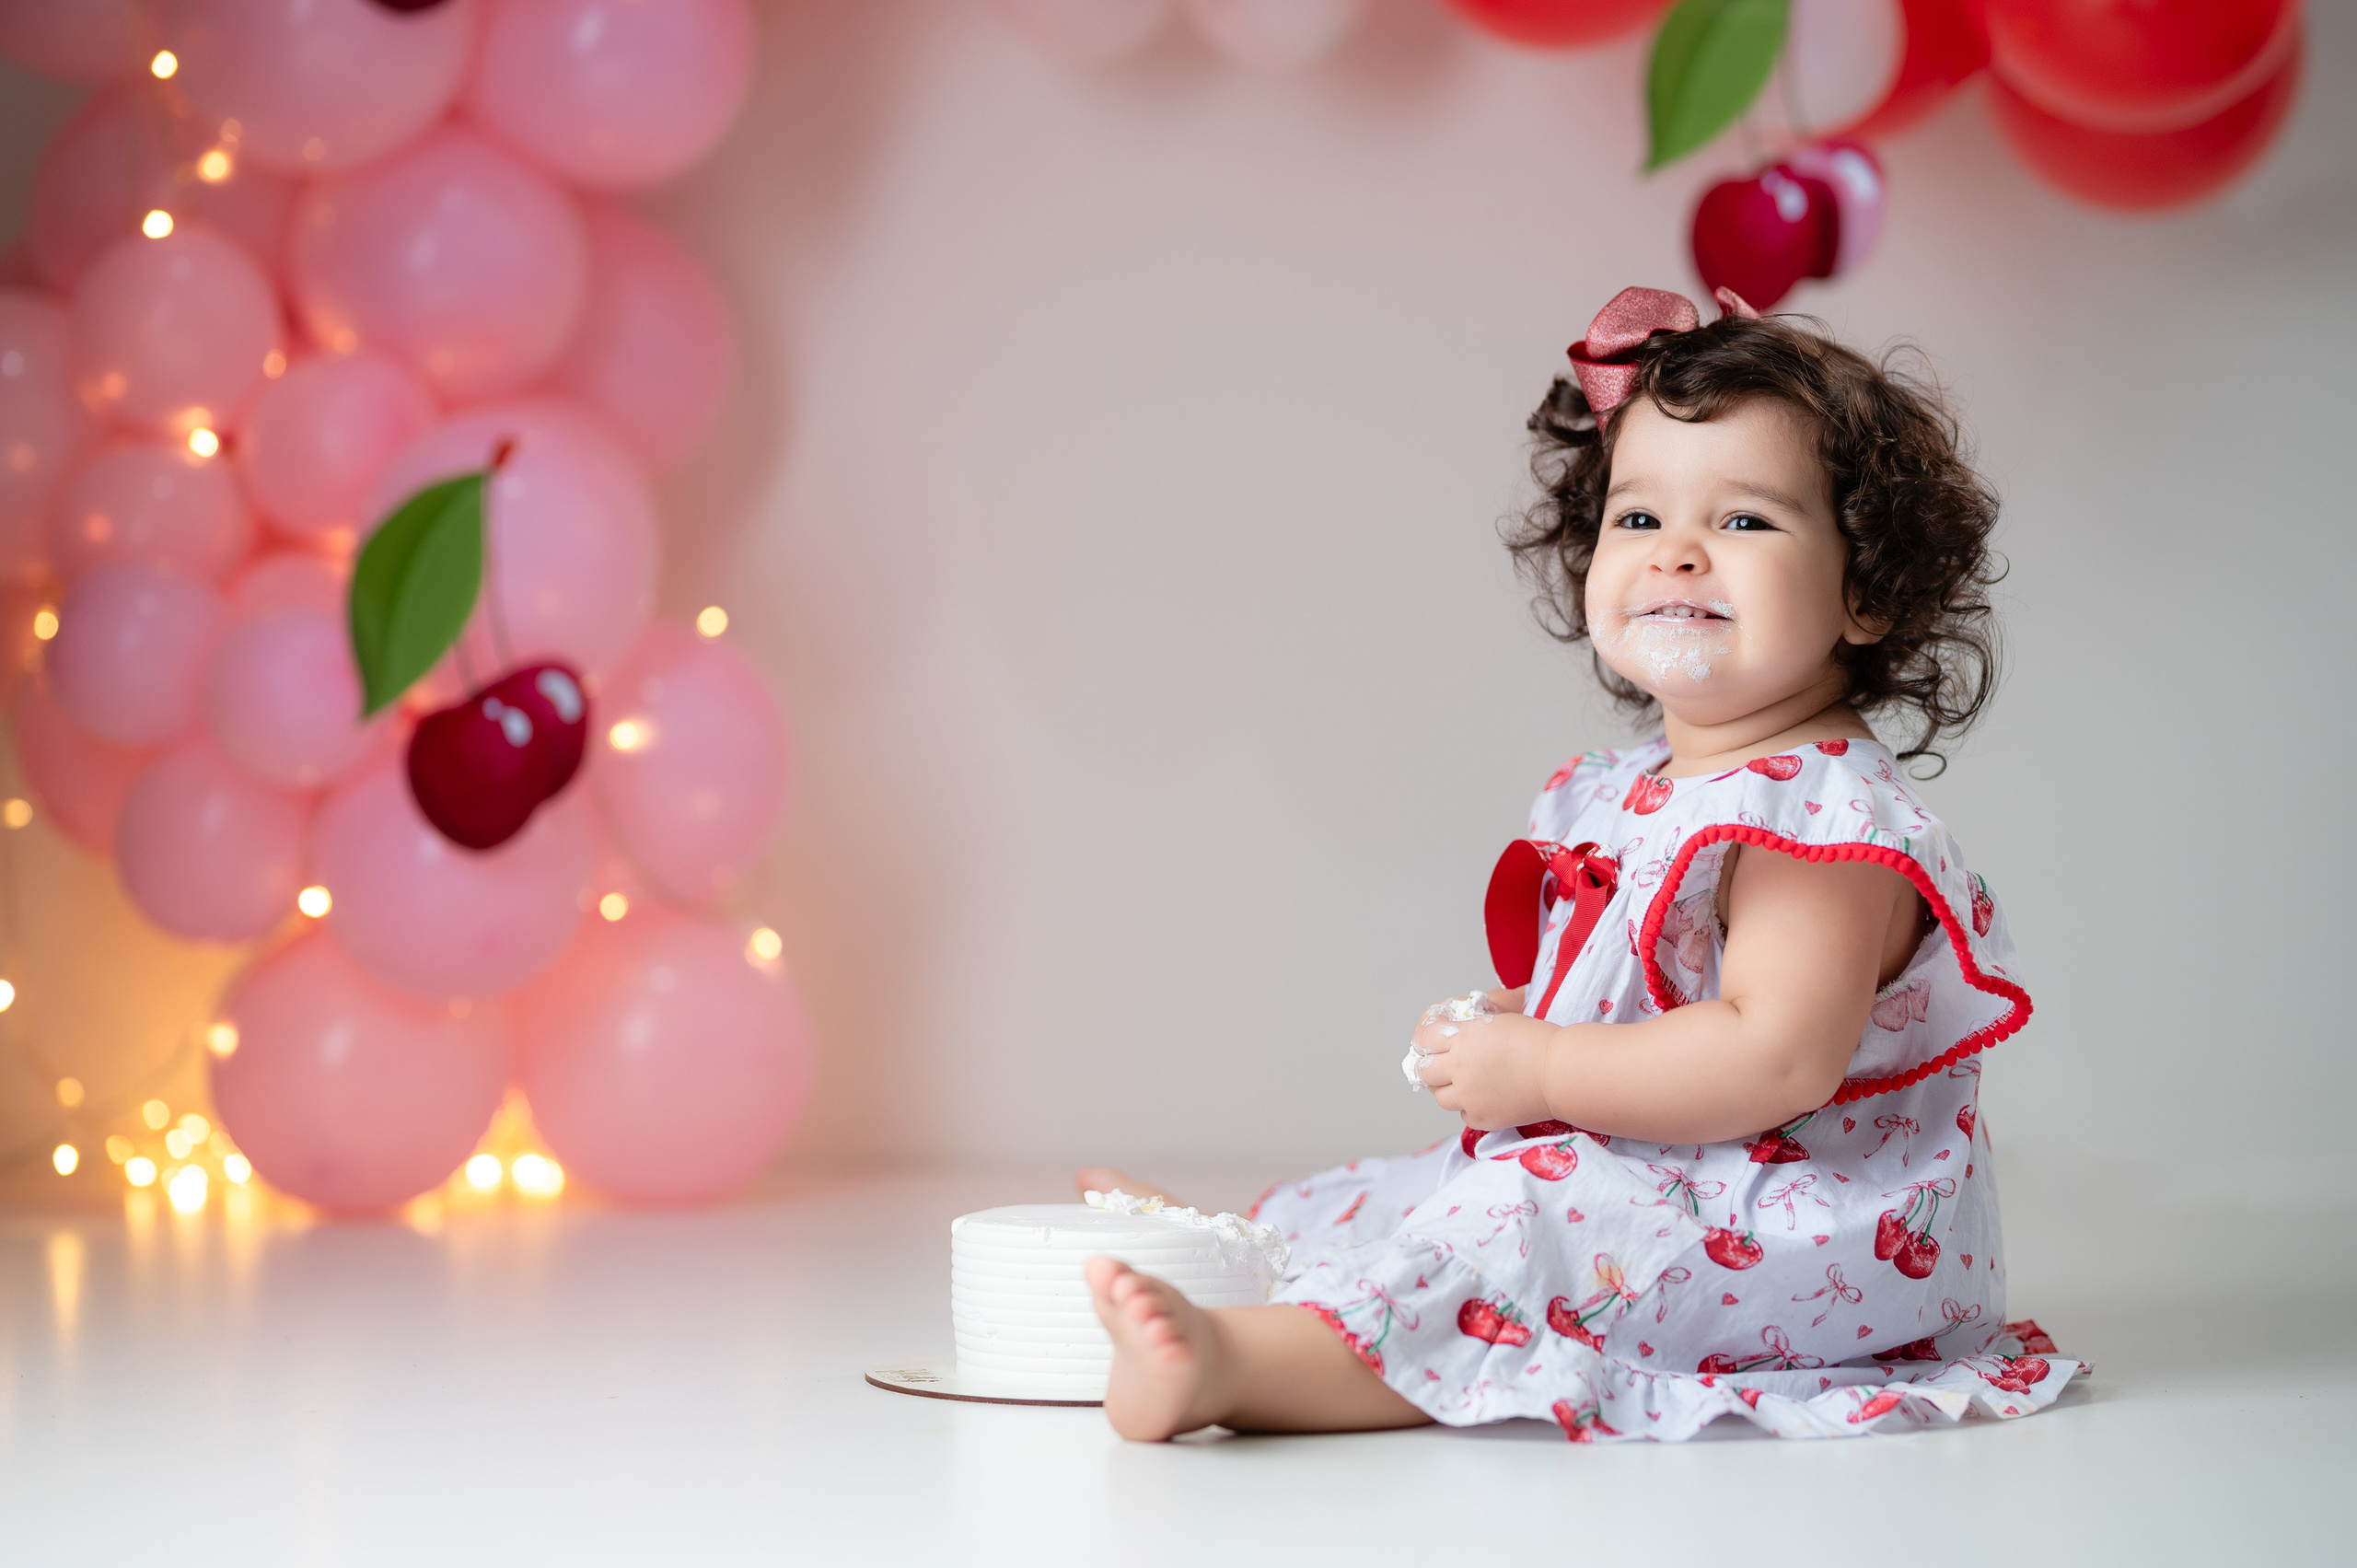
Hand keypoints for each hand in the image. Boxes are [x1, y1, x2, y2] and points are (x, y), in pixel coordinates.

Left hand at [1411, 996, 1556, 1129]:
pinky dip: (1470, 1107)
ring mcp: (1469, 1096)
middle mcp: (1460, 1068)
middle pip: (1425, 1072)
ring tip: (1465, 1084)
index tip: (1432, 1045)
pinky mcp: (1482, 1118)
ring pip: (1441, 1097)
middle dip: (1431, 1068)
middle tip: (1443, 1068)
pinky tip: (1485, 1098)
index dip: (1426, 1042)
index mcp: (1463, 1038)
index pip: (1424, 1040)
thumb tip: (1451, 1042)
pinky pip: (1463, 1114)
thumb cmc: (1537, 1042)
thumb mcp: (1496, 1024)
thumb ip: (1469, 1034)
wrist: (1560, 1072)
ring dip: (1448, 1090)